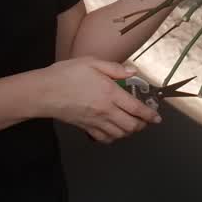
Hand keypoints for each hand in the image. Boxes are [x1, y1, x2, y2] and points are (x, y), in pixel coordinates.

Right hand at [39, 57, 159, 142]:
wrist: (43, 92)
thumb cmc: (66, 74)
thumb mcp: (92, 62)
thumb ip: (115, 68)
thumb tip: (133, 73)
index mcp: (110, 93)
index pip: (136, 108)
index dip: (150, 115)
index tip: (157, 118)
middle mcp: (106, 110)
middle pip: (131, 125)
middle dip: (142, 125)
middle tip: (145, 120)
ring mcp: (95, 121)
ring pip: (120, 134)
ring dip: (129, 131)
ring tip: (132, 124)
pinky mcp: (85, 128)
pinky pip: (104, 138)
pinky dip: (114, 137)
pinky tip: (114, 130)